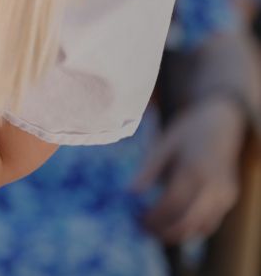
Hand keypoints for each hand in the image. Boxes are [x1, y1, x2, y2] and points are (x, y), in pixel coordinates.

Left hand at [133, 97, 246, 241]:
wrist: (221, 123)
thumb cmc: (187, 132)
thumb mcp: (164, 144)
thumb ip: (148, 169)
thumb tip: (130, 193)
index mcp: (195, 170)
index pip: (172, 204)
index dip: (153, 216)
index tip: (134, 218)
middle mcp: (214, 186)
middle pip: (188, 221)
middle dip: (162, 231)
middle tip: (140, 229)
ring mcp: (225, 194)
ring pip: (201, 227)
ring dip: (176, 234)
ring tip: (152, 230)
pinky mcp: (229, 198)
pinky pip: (210, 223)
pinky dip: (191, 229)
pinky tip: (172, 225)